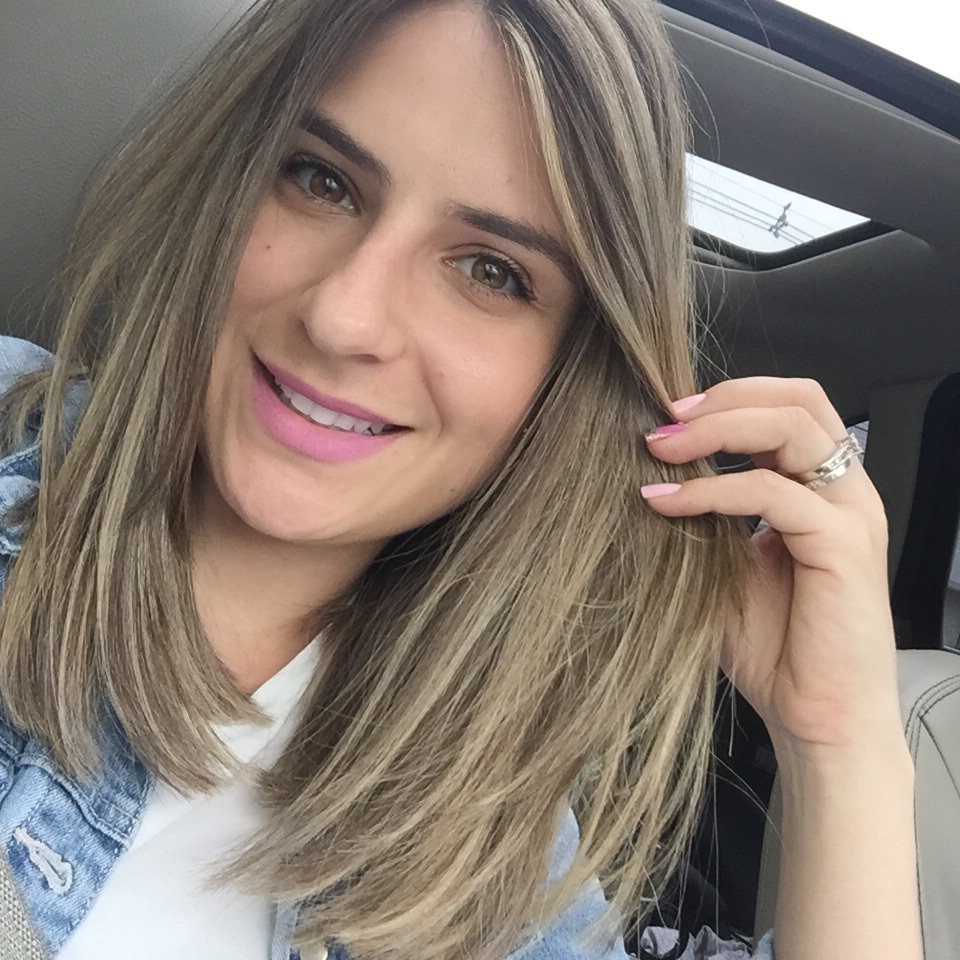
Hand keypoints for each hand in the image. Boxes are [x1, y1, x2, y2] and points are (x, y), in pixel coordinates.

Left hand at [642, 378, 901, 754]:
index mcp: (819, 489)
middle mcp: (843, 491)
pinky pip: (772, 491)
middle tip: (664, 418)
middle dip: (724, 397)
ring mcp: (850, 513)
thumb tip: (646, 475)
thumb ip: (702, 516)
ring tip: (660, 446)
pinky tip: (668, 502)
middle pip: (798, 398)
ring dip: (718, 427)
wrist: (814, 717)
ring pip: (792, 426)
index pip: (787, 406)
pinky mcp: (844, 545)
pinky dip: (712, 489)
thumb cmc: (772, 645)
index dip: (727, 398)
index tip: (665, 414)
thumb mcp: (724, 564)